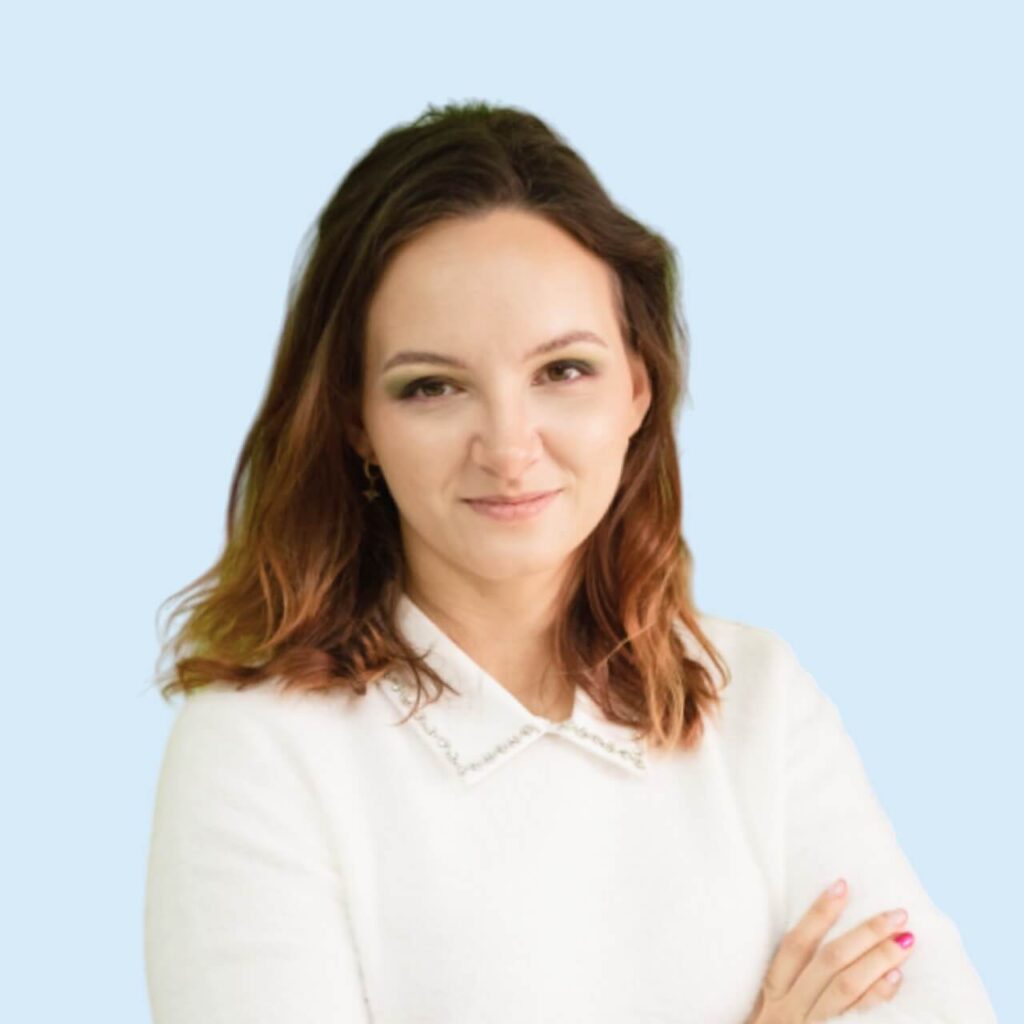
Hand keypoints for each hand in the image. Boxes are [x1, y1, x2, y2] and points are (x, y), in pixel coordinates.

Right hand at [743, 879, 915, 1022]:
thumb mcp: (766, 1018)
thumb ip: (788, 991)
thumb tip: (825, 953)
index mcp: (772, 996)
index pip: (794, 945)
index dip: (817, 913)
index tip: (841, 884)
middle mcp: (787, 1010)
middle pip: (827, 962)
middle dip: (863, 933)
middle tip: (897, 913)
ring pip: (844, 987)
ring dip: (877, 959)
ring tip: (905, 940)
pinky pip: (853, 1019)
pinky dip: (875, 997)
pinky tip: (894, 979)